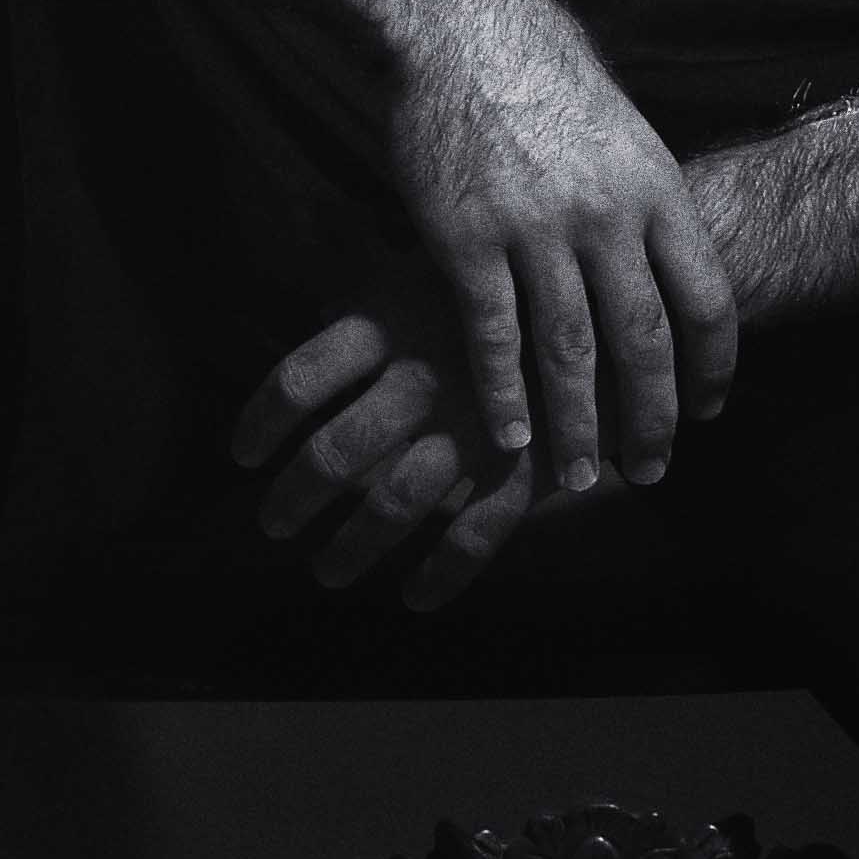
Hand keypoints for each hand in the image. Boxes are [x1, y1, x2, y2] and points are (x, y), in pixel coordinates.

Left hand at [230, 278, 536, 608]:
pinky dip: (438, 576)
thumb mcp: (434, 261)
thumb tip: (315, 306)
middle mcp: (421, 376)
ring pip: (389, 506)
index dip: (258, 422)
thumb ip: (371, 284)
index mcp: (390, 319)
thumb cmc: (513, 274)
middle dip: (291, 500)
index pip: (299, 379)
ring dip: (349, 548)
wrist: (618, 294)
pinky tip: (413, 597)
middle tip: (272, 524)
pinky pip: (472, 538)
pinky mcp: (525, 466)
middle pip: (332, 452)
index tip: (240, 454)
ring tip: (326, 570)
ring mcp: (473, 426)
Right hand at [372, 0, 738, 509]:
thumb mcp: (619, 124)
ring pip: (570, 352)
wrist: (456, 25)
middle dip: (650, 417)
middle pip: (643, 340)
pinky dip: (504, 396)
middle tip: (649, 471)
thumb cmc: (537, 67)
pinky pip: (494, 337)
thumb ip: (642, 195)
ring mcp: (537, 229)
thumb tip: (665, 251)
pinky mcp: (468, 239)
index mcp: (655, 187)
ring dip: (577, 426)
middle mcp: (607, 215)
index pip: (707, 298)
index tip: (707, 411)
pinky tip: (508, 439)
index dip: (713, 366)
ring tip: (577, 478)